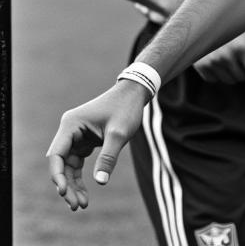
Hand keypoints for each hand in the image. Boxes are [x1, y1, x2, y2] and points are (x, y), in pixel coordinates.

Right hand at [46, 80, 149, 210]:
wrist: (135, 93)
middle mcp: (69, 130)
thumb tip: (100, 182)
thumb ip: (108, 157)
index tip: (64, 192)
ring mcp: (76, 136)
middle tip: (77, 206)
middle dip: (67, 186)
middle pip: (61, 164)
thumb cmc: (126, 108)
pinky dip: (80, 178)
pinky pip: (77, 163)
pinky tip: (84, 193)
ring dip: (73, 185)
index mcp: (71, 124)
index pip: (56, 155)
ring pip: (68, 167)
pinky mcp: (84, 141)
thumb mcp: (119, 133)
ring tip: (81, 205)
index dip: (58, 176)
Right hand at [192, 32, 244, 97]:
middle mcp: (227, 56)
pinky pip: (214, 80)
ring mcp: (213, 62)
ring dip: (231, 73)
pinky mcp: (201, 65)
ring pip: (229, 80)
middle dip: (244, 70)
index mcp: (243, 47)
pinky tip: (214, 58)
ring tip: (226, 55)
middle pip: (243, 78)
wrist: (202, 19)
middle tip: (239, 56)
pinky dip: (216, 73)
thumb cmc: (229, 27)